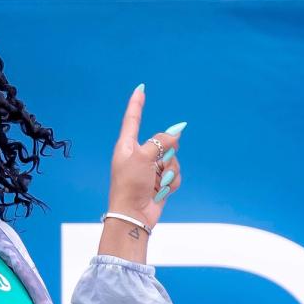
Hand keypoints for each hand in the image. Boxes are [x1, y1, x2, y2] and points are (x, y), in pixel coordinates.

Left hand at [106, 84, 184, 228]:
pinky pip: (175, 174)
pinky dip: (172, 182)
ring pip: (172, 159)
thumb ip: (160, 142)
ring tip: (158, 182)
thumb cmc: (131, 185)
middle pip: (162, 142)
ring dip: (170, 171)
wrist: (134, 214)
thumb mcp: (143, 157)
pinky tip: (162, 191)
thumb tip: (176, 133)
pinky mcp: (160, 182)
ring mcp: (150, 169)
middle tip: (158, 164)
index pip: (133, 119)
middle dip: (167, 152)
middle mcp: (139, 155)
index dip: (137, 103)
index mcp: (127, 146)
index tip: (140, 88)